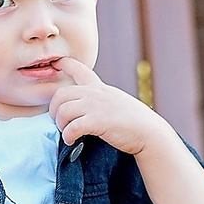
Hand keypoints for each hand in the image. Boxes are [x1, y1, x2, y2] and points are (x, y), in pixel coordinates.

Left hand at [49, 57, 168, 155]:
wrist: (149, 132)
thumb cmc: (135, 121)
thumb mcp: (116, 101)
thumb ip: (101, 100)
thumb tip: (86, 109)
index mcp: (100, 88)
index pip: (79, 69)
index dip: (65, 64)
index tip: (56, 63)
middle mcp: (95, 93)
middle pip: (61, 94)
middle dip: (54, 109)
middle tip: (58, 121)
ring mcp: (96, 106)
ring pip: (63, 110)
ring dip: (60, 124)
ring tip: (66, 132)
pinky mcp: (97, 121)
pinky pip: (72, 127)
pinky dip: (68, 135)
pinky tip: (71, 140)